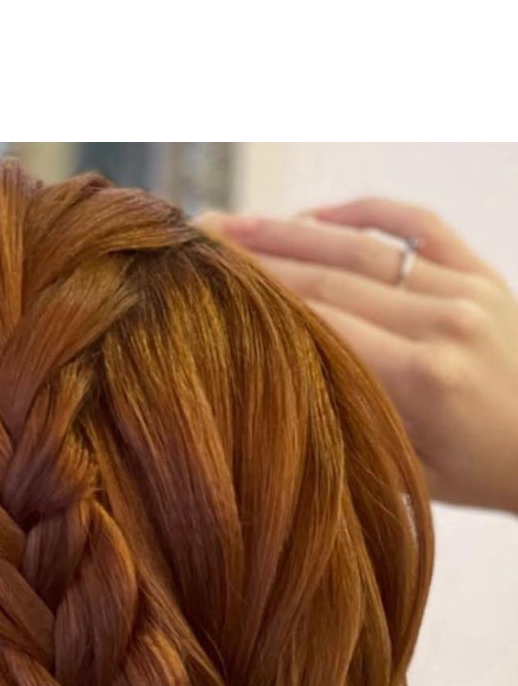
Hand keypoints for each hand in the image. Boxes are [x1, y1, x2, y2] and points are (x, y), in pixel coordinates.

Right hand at [194, 198, 517, 516]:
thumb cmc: (480, 475)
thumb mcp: (408, 472)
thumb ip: (349, 426)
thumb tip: (270, 392)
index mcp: (422, 378)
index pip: (321, 321)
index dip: (258, 296)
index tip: (205, 280)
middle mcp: (442, 323)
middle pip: (331, 277)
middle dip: (259, 257)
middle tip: (202, 242)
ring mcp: (465, 290)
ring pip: (363, 248)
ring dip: (294, 230)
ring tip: (237, 222)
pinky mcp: (482, 274)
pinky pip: (417, 226)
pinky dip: (366, 212)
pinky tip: (319, 211)